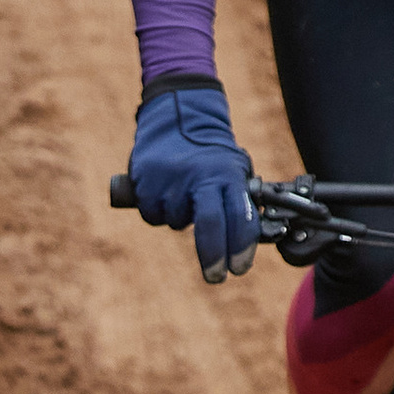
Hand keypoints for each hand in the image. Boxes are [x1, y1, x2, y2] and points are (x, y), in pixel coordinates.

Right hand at [130, 82, 258, 283]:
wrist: (174, 116)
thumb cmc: (209, 152)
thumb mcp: (232, 169)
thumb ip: (238, 199)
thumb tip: (248, 240)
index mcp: (226, 175)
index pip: (238, 217)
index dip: (240, 247)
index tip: (238, 268)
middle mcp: (199, 178)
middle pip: (210, 226)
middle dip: (214, 257)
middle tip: (216, 276)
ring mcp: (171, 181)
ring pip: (178, 223)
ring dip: (181, 219)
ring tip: (182, 195)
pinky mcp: (146, 184)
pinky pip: (155, 215)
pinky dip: (160, 211)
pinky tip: (164, 192)